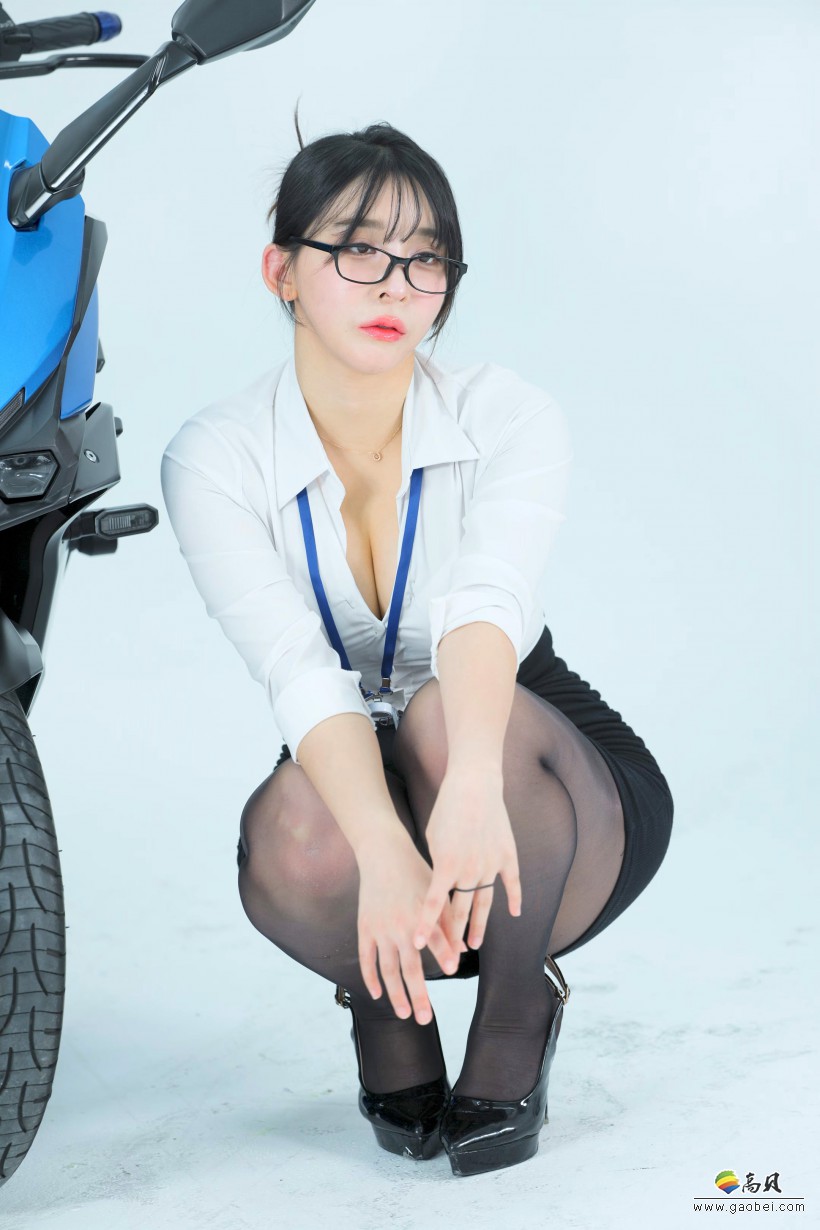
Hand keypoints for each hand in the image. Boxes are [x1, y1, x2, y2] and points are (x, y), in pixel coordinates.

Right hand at [356, 828, 464, 1024]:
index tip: (453, 969)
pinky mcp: (365, 928)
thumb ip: (448, 921)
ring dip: (396, 994)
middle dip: (418, 994)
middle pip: (410, 967)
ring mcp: (380, 929)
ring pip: (388, 969)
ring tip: (404, 1013)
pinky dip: (370, 977)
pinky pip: (367, 958)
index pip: (435, 938)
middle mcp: (400, 925)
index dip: (444, 953)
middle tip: (426, 1019)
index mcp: (420, 914)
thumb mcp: (436, 892)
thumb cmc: (415, 872)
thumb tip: (463, 950)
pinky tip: (377, 994)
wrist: (382, 854)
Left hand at [412, 768, 521, 953]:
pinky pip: (512, 883)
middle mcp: (470, 870)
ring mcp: (491, 864)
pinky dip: (515, 899)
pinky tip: (514, 913)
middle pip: (461, 911)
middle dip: (454, 936)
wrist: (475, 784)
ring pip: (485, 903)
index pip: (433, 905)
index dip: (426, 926)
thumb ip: (438, 865)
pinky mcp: (507, 855)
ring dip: (479, 925)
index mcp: (446, 866)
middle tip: (450, 959)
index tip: (419, 946)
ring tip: (474, 944)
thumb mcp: (433, 838)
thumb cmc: (448, 808)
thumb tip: (439, 885)